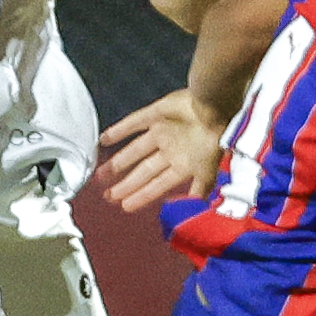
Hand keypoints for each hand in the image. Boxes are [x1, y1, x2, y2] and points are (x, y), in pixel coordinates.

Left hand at [99, 87, 227, 214]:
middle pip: (144, 171)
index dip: (142, 196)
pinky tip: (104, 139)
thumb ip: (199, 187)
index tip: (125, 206)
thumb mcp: (208, 171)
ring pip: (135, 151)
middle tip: (109, 196)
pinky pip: (133, 123)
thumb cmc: (213, 141)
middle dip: (127, 185)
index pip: (158, 185)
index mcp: (184, 164)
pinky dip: (118, 131)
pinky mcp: (155, 113)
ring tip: (101, 175)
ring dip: (118, 163)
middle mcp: (171, 149)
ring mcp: (162, 131)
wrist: (214, 109)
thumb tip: (196, 203)